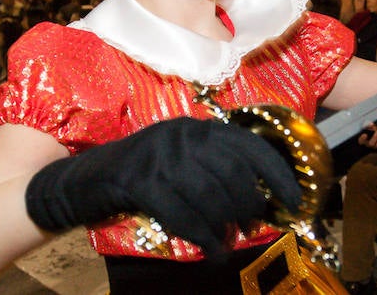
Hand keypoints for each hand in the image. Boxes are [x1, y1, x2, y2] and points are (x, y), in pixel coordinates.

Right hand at [25, 117, 301, 258]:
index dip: (276, 173)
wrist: (82, 179)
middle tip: (251, 224)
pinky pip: (184, 214)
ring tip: (227, 239)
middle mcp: (180, 135)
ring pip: (211, 196)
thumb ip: (210, 166)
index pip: (247, 144)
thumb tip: (258, 195)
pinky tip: (210, 250)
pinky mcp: (140, 181)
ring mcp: (159, 156)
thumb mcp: (176, 159)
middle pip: (233, 174)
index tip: (295, 198)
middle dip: (250, 205)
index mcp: (194, 127)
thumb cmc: (136, 175)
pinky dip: (202, 237)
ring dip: (226, 225)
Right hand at [357, 124, 376, 149]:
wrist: (376, 139)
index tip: (365, 134)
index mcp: (364, 140)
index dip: (362, 138)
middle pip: (371, 143)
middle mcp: (370, 145)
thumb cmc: (371, 133)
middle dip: (375, 137)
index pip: (361, 140)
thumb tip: (371, 124)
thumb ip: (368, 126)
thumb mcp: (368, 129)